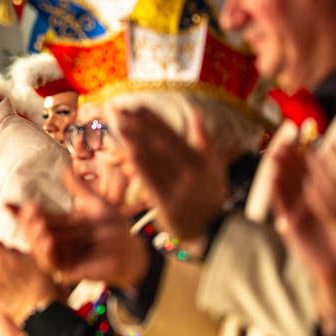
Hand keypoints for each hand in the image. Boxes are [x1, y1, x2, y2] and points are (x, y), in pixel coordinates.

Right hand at [13, 167, 148, 287]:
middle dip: (28, 221)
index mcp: (61, 226)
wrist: (131, 250)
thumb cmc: (116, 228)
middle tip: (30, 209)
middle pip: (34, 232)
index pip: (38, 217)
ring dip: (35, 236)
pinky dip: (48, 253)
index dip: (22, 212)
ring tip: (38, 224)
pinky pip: (53, 263)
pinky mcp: (69, 270)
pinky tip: (48, 241)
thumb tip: (66, 167)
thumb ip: (79, 188)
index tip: (7, 204)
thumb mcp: (95, 203)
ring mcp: (62, 255)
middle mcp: (58, 240)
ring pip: (39, 248)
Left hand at [111, 105, 227, 241]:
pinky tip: (128, 154)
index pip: (171, 133)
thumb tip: (195, 112)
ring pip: (153, 160)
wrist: (212, 229)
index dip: (152, 119)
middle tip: (120, 110)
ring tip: (120, 126)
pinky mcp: (168, 204)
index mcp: (200, 159)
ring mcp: (179, 188)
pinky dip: (140, 166)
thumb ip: (204, 139)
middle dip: (138, 124)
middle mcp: (190, 171)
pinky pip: (151, 182)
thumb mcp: (215, 165)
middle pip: (159, 142)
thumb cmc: (210, 194)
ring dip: (134, 141)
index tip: (136, 106)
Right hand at [267, 140, 335, 331]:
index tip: (309, 133)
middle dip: (291, 155)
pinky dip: (275, 191)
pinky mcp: (291, 226)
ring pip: (285, 186)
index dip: (310, 151)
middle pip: (296, 174)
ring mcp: (298, 213)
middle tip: (287, 136)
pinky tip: (273, 177)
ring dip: (278, 169)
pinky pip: (281, 206)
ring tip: (275, 151)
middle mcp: (308, 203)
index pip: (313, 169)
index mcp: (324, 196)